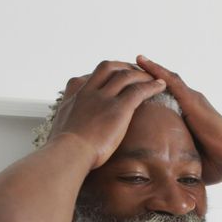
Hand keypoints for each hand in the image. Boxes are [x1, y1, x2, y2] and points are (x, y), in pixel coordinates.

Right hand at [45, 60, 166, 168]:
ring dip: (141, 75)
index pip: (90, 76)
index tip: (114, 78)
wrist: (67, 154)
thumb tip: (68, 132)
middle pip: (109, 67)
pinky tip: (161, 86)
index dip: (106, 75)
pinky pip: (139, 90)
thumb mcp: (61, 128)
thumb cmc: (64, 150)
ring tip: (152, 78)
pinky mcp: (118, 107)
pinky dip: (152, 86)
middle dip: (124, 66)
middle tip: (135, 72)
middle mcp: (88, 90)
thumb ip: (69, 122)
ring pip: (126, 75)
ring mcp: (103, 97)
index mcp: (73, 94)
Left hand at [135, 55, 221, 184]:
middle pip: (165, 85)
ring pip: (167, 79)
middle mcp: (191, 103)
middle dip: (149, 77)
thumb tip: (161, 176)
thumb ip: (176, 160)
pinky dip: (157, 72)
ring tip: (136, 59)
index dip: (151, 92)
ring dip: (150, 69)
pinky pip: (172, 82)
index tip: (135, 89)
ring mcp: (192, 100)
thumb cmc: (218, 163)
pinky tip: (143, 63)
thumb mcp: (189, 159)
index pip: (167, 100)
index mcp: (189, 116)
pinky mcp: (193, 101)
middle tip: (130, 68)